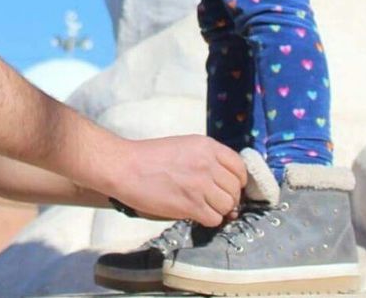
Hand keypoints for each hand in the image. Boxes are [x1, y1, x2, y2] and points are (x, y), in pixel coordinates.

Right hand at [105, 135, 246, 226]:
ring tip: (201, 207)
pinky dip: (207, 220)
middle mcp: (208, 163)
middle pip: (235, 189)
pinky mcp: (191, 204)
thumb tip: (225, 184)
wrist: (125, 167)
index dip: (237, 180)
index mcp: (207, 146)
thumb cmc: (149, 157)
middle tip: (212, 200)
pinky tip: (194, 213)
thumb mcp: (183, 147)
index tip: (228, 187)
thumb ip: (206, 160)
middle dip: (228, 198)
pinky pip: (214, 219)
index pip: (239, 167)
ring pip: (228, 205)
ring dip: (217, 210)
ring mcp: (201, 184)